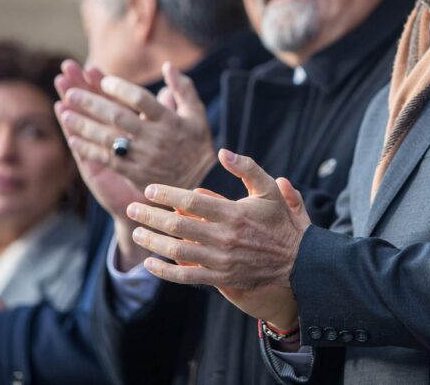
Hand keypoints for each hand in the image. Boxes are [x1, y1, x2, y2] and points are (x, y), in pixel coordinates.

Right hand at [54, 62, 149, 268]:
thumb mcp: (171, 134)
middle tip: (67, 66)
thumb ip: (167, 110)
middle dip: (81, 86)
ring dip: (71, 103)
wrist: (157, 203)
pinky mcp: (97, 168)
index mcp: (128, 127)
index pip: (112, 100)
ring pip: (84, 124)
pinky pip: (82, 147)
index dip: (101, 83)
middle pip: (92, 107)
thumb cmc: (165, 167)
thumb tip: (168, 88)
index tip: (93, 65)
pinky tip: (61, 114)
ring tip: (59, 84)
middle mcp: (111, 137)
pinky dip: (72, 131)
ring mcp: (102, 152)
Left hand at [57, 60, 215, 194]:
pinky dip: (88, 149)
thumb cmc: (196, 144)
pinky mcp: (135, 173)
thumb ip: (183, 89)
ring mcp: (144, 157)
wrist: (199, 182)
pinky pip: (107, 160)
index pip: (142, 100)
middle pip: (118, 117)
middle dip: (92, 104)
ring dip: (84, 125)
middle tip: (70, 92)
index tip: (103, 79)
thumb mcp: (196, 114)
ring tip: (64, 113)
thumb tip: (168, 66)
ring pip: (108, 139)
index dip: (121, 88)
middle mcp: (155, 138)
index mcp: (169, 120)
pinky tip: (72, 139)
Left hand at [128, 150, 310, 291]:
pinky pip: (186, 276)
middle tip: (132, 208)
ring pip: (177, 251)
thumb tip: (222, 152)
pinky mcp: (220, 277)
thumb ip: (247, 168)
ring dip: (152, 241)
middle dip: (150, 216)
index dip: (167, 194)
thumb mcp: (269, 189)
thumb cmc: (280, 221)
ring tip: (136, 232)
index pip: (191, 201)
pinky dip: (165, 271)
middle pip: (178, 225)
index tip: (149, 189)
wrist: (297, 259)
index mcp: (234, 213)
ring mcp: (221, 259)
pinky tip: (150, 262)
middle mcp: (224, 237)